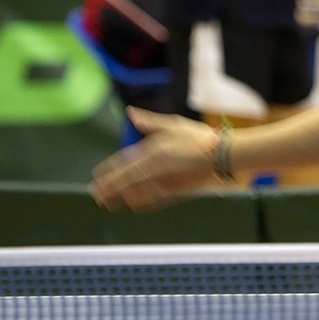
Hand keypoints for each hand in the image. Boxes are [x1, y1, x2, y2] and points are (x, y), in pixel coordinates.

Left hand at [89, 108, 234, 211]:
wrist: (222, 157)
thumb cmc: (200, 138)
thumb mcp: (173, 124)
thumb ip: (149, 122)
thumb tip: (131, 113)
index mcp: (152, 152)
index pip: (122, 164)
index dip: (108, 171)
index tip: (97, 176)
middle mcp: (154, 170)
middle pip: (125, 182)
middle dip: (108, 189)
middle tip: (96, 195)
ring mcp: (164, 184)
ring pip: (135, 195)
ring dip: (120, 199)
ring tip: (108, 203)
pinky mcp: (175, 194)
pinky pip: (152, 202)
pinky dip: (140, 204)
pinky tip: (134, 205)